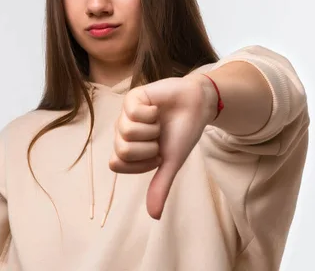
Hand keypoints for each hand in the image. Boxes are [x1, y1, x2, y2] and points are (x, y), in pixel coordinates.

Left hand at [109, 75, 215, 219]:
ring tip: (159, 123)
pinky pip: (133, 112)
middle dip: (147, 147)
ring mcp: (126, 114)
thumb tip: (154, 217)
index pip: (116, 163)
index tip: (158, 156)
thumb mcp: (172, 163)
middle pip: (121, 149)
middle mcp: (123, 132)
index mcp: (129, 148)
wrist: (197, 106)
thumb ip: (160, 186)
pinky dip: (151, 114)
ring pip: (127, 131)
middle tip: (159, 139)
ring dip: (151, 130)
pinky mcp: (132, 98)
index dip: (140, 163)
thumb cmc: (183, 133)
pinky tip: (157, 110)